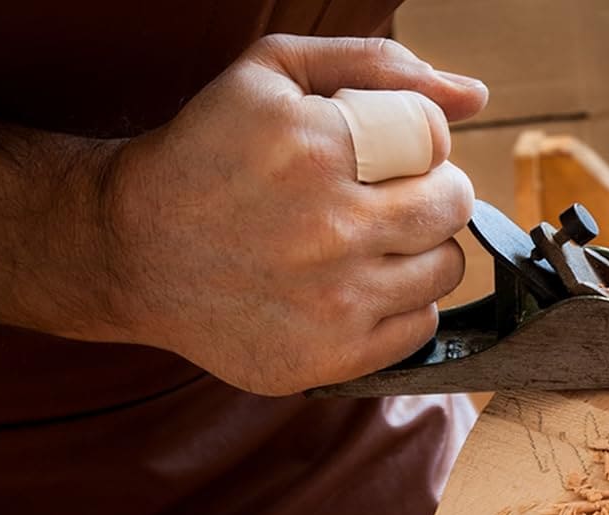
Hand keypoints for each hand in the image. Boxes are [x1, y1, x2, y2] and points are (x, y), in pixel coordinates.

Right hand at [103, 35, 486, 394]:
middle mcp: (328, 228)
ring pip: (446, 266)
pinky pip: (422, 324)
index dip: (415, 138)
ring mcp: (333, 300)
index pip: (435, 138)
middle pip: (453, 203)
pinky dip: (401, 303)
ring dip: (419, 248)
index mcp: (314, 149)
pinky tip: (354, 284)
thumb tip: (475, 95)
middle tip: (382, 193)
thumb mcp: (274, 74)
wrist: (133, 251)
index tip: (377, 150)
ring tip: (365, 239)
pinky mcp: (331, 356)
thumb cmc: (210, 152)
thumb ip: (378, 65)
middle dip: (429, 189)